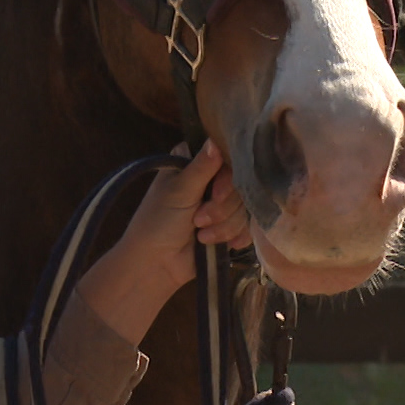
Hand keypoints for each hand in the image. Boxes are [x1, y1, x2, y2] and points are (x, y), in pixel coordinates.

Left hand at [73, 141, 253, 346]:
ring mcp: (220, 203)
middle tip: (198, 220)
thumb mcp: (180, 191)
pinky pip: (248, 226)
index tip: (217, 194)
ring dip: (223, 226)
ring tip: (201, 236)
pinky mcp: (229, 225)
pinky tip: (223, 245)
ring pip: (244, 208)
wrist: (156, 264)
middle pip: (239, 185)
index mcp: (192, 161)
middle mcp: (209, 178)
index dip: (227, 179)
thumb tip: (216, 140)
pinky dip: (235, 237)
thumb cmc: (158, 221)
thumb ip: (202, 167)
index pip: (226, 158)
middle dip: (221, 209)